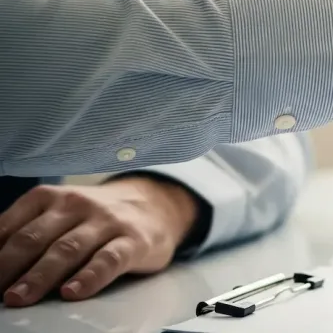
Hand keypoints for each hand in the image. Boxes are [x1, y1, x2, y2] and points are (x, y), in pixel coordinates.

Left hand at [0, 177, 197, 306]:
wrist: (155, 204)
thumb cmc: (95, 217)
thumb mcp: (58, 213)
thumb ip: (26, 232)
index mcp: (49, 197)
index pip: (10, 227)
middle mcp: (76, 204)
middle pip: (35, 238)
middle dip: (8, 267)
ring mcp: (107, 221)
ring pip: (67, 249)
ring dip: (39, 276)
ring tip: (20, 298)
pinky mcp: (134, 240)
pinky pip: (109, 259)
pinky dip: (89, 276)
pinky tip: (73, 292)